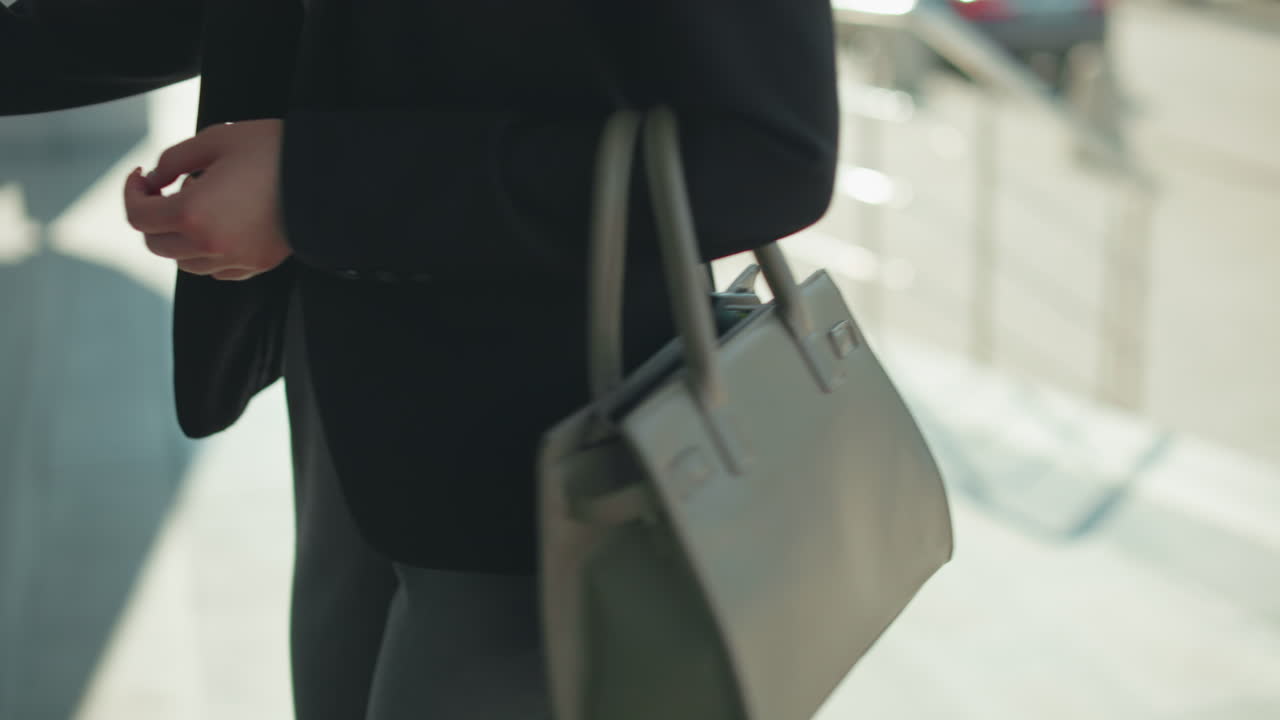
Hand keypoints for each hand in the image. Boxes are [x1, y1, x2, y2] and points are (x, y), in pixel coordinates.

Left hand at [124, 119, 291, 280]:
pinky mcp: (256, 265)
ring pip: (184, 261)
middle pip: (157, 244)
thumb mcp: (215, 140)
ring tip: (203, 204)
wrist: (326, 177)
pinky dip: (207, 252)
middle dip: (154, 216)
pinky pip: (216, 270)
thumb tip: (154, 179)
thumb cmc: (272, 152)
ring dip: (180, 236)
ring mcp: (234, 259)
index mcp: (192, 213)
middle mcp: (209, 245)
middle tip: (170, 189)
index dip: (132, 192)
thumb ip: (172, 160)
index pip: (138, 216)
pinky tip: (222, 225)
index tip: (142, 175)